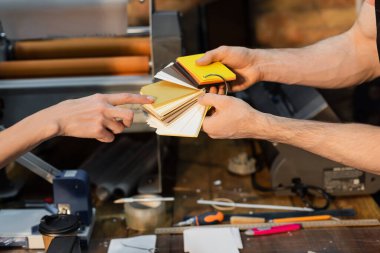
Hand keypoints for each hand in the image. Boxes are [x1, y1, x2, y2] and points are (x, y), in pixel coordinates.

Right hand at [38, 93, 153, 141]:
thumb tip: (121, 114)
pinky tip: (95, 134)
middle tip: (123, 124)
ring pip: (119, 130)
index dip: (141, 98)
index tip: (153, 99)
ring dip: (112, 132)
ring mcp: (101, 119)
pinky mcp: (97, 130)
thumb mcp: (91, 101)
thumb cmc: (75, 110)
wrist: (58, 118)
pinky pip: (109, 138)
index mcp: (103, 98)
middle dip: (129, 122)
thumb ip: (107, 105)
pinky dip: (104, 138)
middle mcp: (104, 107)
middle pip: (129, 116)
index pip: (126, 97)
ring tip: (100, 128)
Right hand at [197, 46, 259, 92]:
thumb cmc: (240, 55)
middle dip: (199, 82)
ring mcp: (221, 81)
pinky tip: (218, 91)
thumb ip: (210, 56)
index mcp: (213, 63)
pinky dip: (218, 93)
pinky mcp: (228, 88)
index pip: (199, 68)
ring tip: (211, 88)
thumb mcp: (224, 52)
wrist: (256, 65)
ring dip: (209, 89)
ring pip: (210, 87)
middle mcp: (215, 73)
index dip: (192, 71)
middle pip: (203, 79)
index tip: (186, 74)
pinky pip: (220, 93)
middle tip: (197, 84)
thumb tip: (197, 62)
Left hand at [198, 93, 267, 138]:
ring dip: (215, 104)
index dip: (199, 102)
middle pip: (205, 113)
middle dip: (208, 100)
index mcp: (208, 127)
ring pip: (213, 115)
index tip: (202, 93)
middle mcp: (211, 132)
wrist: (256, 125)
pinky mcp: (226, 131)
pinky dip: (220, 110)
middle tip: (213, 89)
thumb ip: (208, 98)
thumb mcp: (222, 101)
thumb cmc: (240, 114)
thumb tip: (199, 98)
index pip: (196, 114)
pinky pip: (219, 119)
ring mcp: (219, 133)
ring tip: (220, 92)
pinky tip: (225, 101)